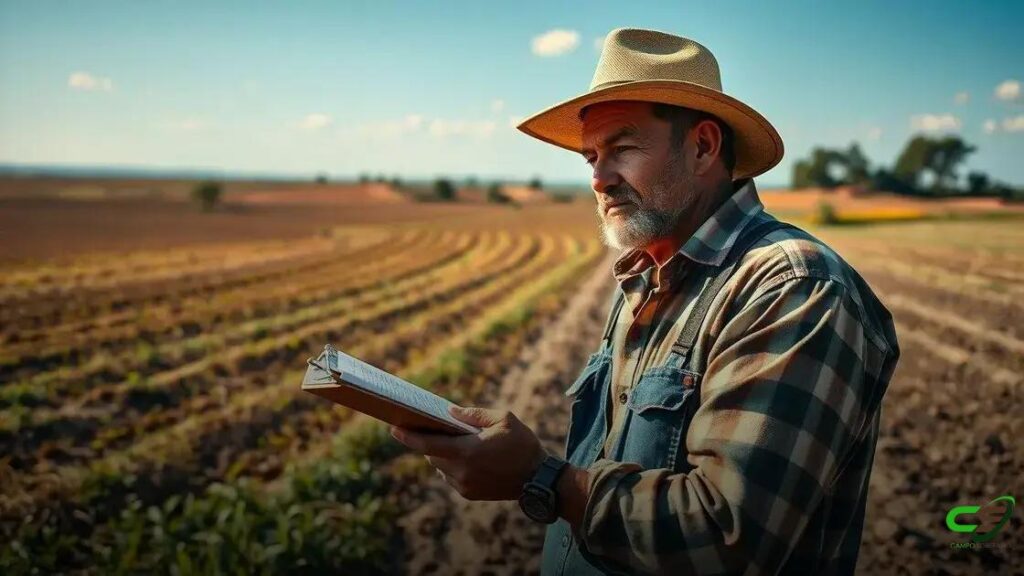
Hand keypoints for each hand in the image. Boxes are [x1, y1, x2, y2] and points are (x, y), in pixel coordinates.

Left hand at [389, 405, 546, 500]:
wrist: (538, 479)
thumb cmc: (523, 445)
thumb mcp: (504, 419)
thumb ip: (474, 415)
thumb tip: (450, 413)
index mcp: (468, 451)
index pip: (428, 445)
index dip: (409, 437)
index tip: (393, 429)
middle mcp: (461, 471)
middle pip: (432, 455)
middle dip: (431, 441)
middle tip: (435, 429)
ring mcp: (464, 485)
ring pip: (441, 467)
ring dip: (444, 454)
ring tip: (460, 443)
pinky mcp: (469, 494)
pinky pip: (451, 477)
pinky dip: (453, 466)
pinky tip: (470, 457)